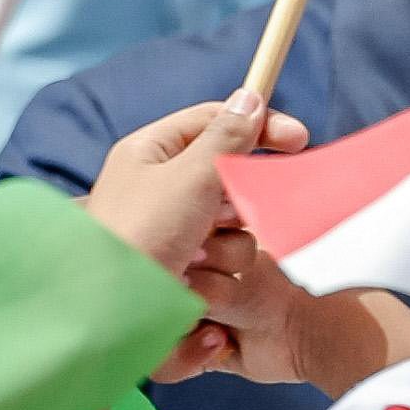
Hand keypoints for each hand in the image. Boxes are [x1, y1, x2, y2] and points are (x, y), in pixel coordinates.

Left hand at [87, 92, 307, 275]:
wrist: (110, 312)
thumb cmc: (139, 236)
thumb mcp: (188, 177)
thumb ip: (227, 138)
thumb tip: (250, 98)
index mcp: (152, 153)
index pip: (213, 122)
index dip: (257, 125)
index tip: (300, 139)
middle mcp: (163, 188)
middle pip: (231, 177)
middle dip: (239, 200)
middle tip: (223, 214)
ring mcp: (175, 231)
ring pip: (236, 224)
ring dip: (227, 243)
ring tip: (195, 256)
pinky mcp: (188, 269)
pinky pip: (228, 261)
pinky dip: (218, 271)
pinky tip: (193, 280)